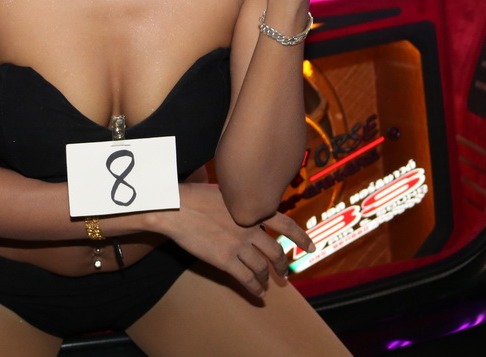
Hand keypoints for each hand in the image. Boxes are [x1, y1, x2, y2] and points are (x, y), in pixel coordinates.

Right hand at [157, 184, 315, 297]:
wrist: (175, 208)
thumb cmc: (194, 196)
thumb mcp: (224, 192)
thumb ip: (240, 202)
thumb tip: (246, 205)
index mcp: (252, 210)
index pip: (286, 224)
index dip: (301, 237)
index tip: (310, 247)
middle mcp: (250, 228)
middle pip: (275, 252)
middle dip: (282, 265)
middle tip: (284, 273)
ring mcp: (238, 245)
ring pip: (262, 268)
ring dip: (267, 279)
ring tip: (267, 285)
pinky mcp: (224, 260)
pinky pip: (246, 279)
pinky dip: (255, 288)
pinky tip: (258, 294)